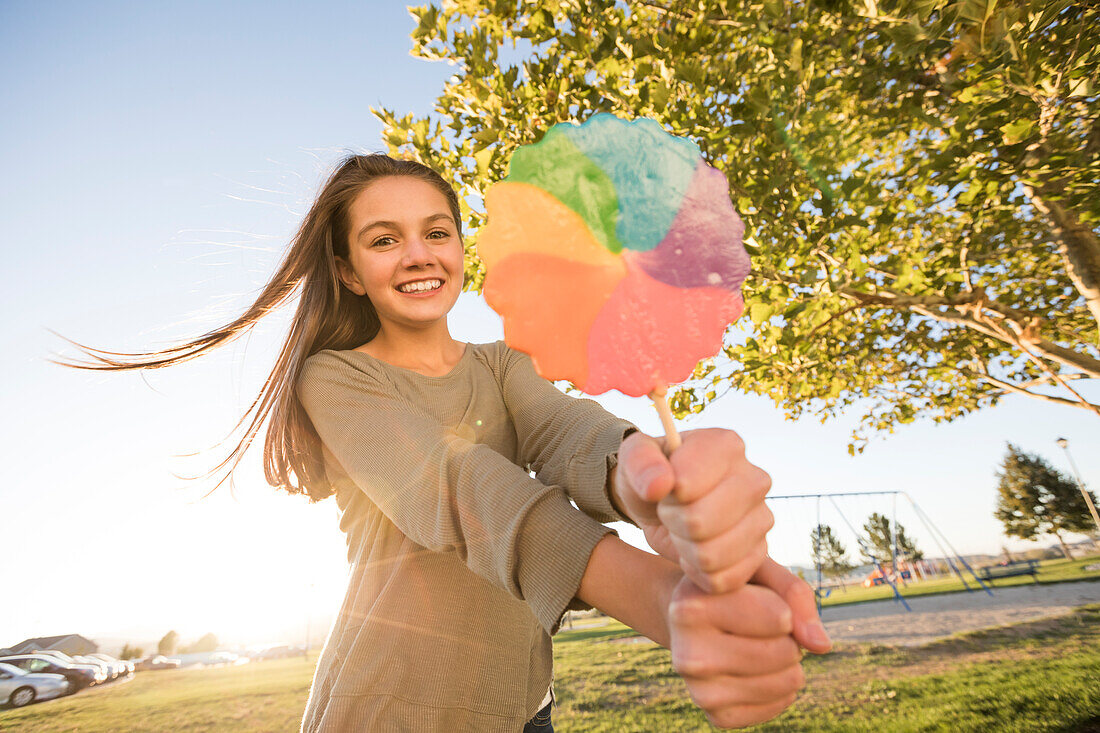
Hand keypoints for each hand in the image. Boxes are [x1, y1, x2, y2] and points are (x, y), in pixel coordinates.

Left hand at [615, 429, 772, 592]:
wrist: (662, 502)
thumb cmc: (651, 474)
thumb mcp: (634, 457)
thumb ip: (640, 462)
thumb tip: (660, 484)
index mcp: (727, 445)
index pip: (687, 482)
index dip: (665, 493)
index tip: (664, 485)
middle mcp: (754, 479)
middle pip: (700, 522)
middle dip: (672, 522)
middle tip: (669, 510)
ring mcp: (761, 518)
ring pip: (711, 555)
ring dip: (684, 549)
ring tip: (681, 529)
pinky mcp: (759, 553)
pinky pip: (723, 579)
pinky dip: (698, 572)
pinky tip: (692, 552)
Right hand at [666, 561, 829, 728]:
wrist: (691, 621)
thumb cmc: (732, 588)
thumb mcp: (756, 569)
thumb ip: (795, 594)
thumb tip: (821, 646)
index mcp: (691, 607)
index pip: (780, 618)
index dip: (784, 608)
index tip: (758, 600)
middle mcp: (688, 654)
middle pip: (784, 652)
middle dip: (788, 636)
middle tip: (761, 626)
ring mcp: (700, 691)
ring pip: (787, 682)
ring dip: (788, 662)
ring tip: (760, 644)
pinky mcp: (717, 716)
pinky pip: (780, 704)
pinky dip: (782, 686)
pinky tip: (758, 669)